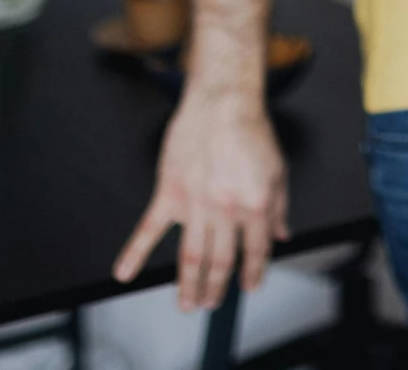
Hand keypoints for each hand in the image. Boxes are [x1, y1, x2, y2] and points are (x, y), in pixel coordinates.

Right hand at [113, 85, 290, 309]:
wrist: (223, 102)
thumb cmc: (251, 133)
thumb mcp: (277, 172)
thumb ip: (279, 208)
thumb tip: (283, 235)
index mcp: (255, 205)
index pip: (255, 251)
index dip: (254, 273)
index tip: (249, 287)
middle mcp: (225, 210)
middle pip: (221, 261)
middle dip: (217, 288)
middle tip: (211, 305)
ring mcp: (196, 203)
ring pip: (191, 255)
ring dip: (188, 284)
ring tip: (187, 304)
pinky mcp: (170, 192)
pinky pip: (149, 228)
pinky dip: (134, 252)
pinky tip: (124, 273)